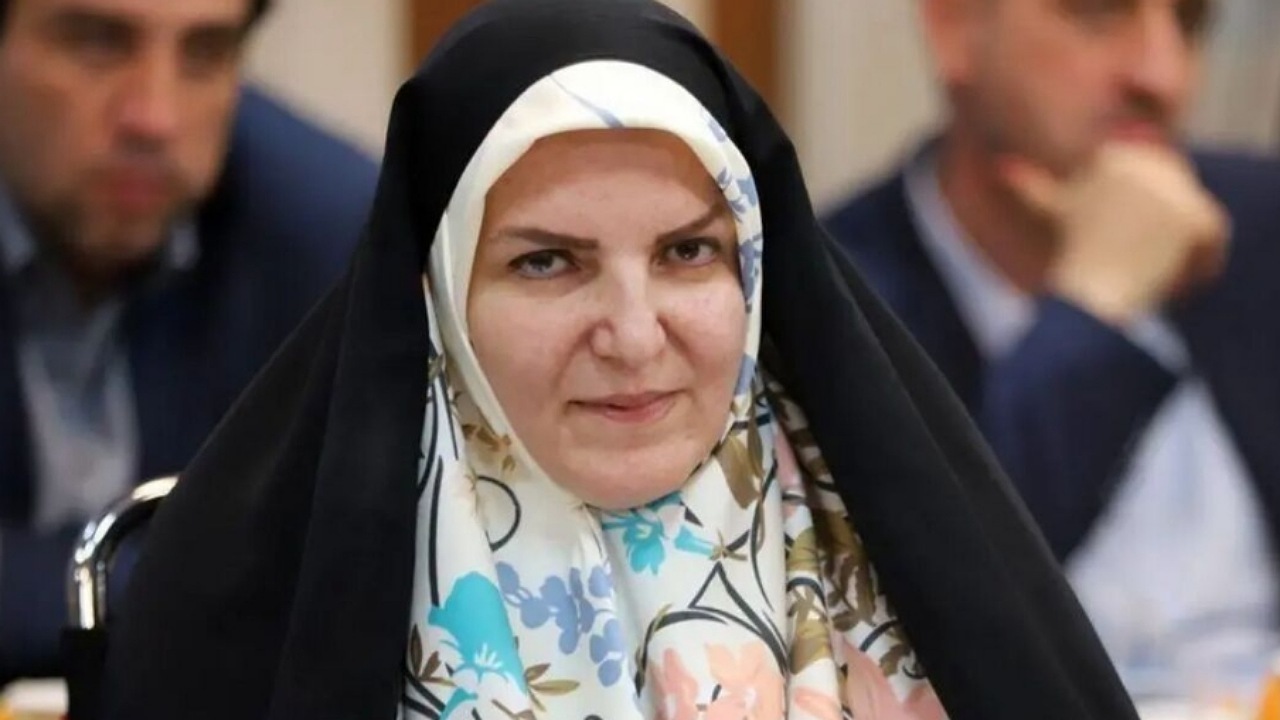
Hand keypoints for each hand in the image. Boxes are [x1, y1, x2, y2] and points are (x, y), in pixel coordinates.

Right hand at [1000, 143, 1228, 325]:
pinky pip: (1212, 242)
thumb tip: (998, 165)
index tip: (1119, 246)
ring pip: (1194, 222)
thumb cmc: (1065, 258)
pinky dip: (1199, 266)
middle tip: (1132, 263)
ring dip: (1176, 252)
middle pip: (1176, 200)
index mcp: (1111, 153)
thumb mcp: (1048, 211)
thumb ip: (1028, 184)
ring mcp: (1169, 188)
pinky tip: (1168, 281)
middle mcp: (1142, 161)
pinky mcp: (1193, 217)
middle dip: (1162, 234)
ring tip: (1142, 272)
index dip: (1141, 219)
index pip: (1151, 181)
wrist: (1083, 296)